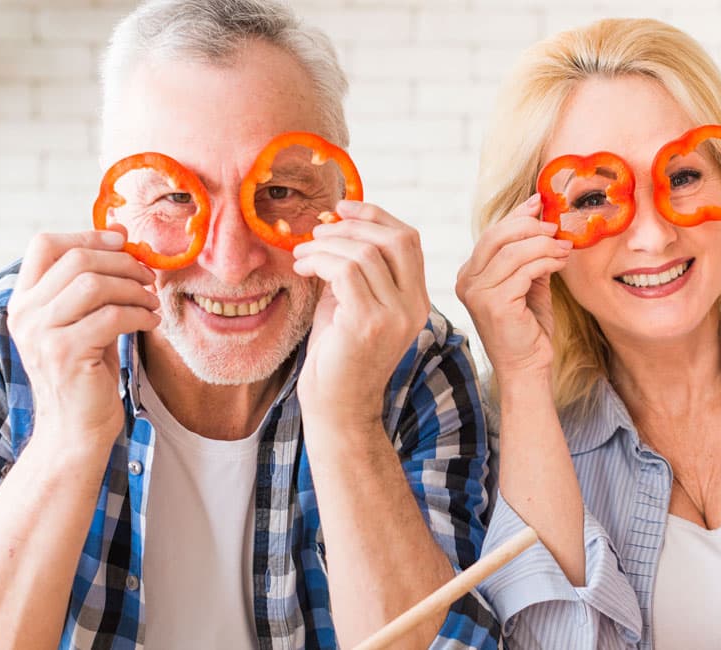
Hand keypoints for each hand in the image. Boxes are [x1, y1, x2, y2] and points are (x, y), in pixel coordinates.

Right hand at [7, 229, 160, 456]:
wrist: (75, 430)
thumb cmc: (85, 373)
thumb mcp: (84, 320)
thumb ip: (93, 282)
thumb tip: (120, 234)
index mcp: (24, 300)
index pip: (44, 244)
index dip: (87, 235)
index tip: (124, 242)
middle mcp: (25, 313)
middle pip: (76, 259)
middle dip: (122, 263)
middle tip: (148, 278)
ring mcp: (41, 333)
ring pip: (94, 284)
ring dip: (133, 289)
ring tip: (151, 303)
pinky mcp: (65, 353)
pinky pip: (111, 316)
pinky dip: (139, 315)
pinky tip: (150, 323)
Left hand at [291, 201, 431, 429]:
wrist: (337, 408)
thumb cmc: (339, 357)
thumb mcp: (353, 304)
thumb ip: (355, 270)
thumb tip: (335, 227)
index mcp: (417, 299)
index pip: (409, 239)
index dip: (376, 215)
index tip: (342, 207)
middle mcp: (415, 306)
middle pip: (397, 238)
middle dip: (354, 224)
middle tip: (319, 230)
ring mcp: (395, 316)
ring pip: (366, 253)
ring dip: (327, 244)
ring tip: (303, 253)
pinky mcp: (368, 324)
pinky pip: (346, 271)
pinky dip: (320, 261)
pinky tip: (303, 268)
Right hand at [456, 195, 570, 380]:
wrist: (527, 368)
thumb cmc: (528, 328)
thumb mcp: (527, 284)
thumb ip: (528, 255)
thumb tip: (542, 220)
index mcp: (470, 274)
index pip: (491, 234)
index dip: (517, 215)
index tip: (540, 202)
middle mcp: (467, 281)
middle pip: (496, 236)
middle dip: (530, 226)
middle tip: (556, 228)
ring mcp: (477, 293)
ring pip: (513, 251)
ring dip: (544, 245)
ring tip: (564, 248)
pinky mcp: (494, 304)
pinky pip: (524, 270)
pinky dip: (546, 261)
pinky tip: (560, 263)